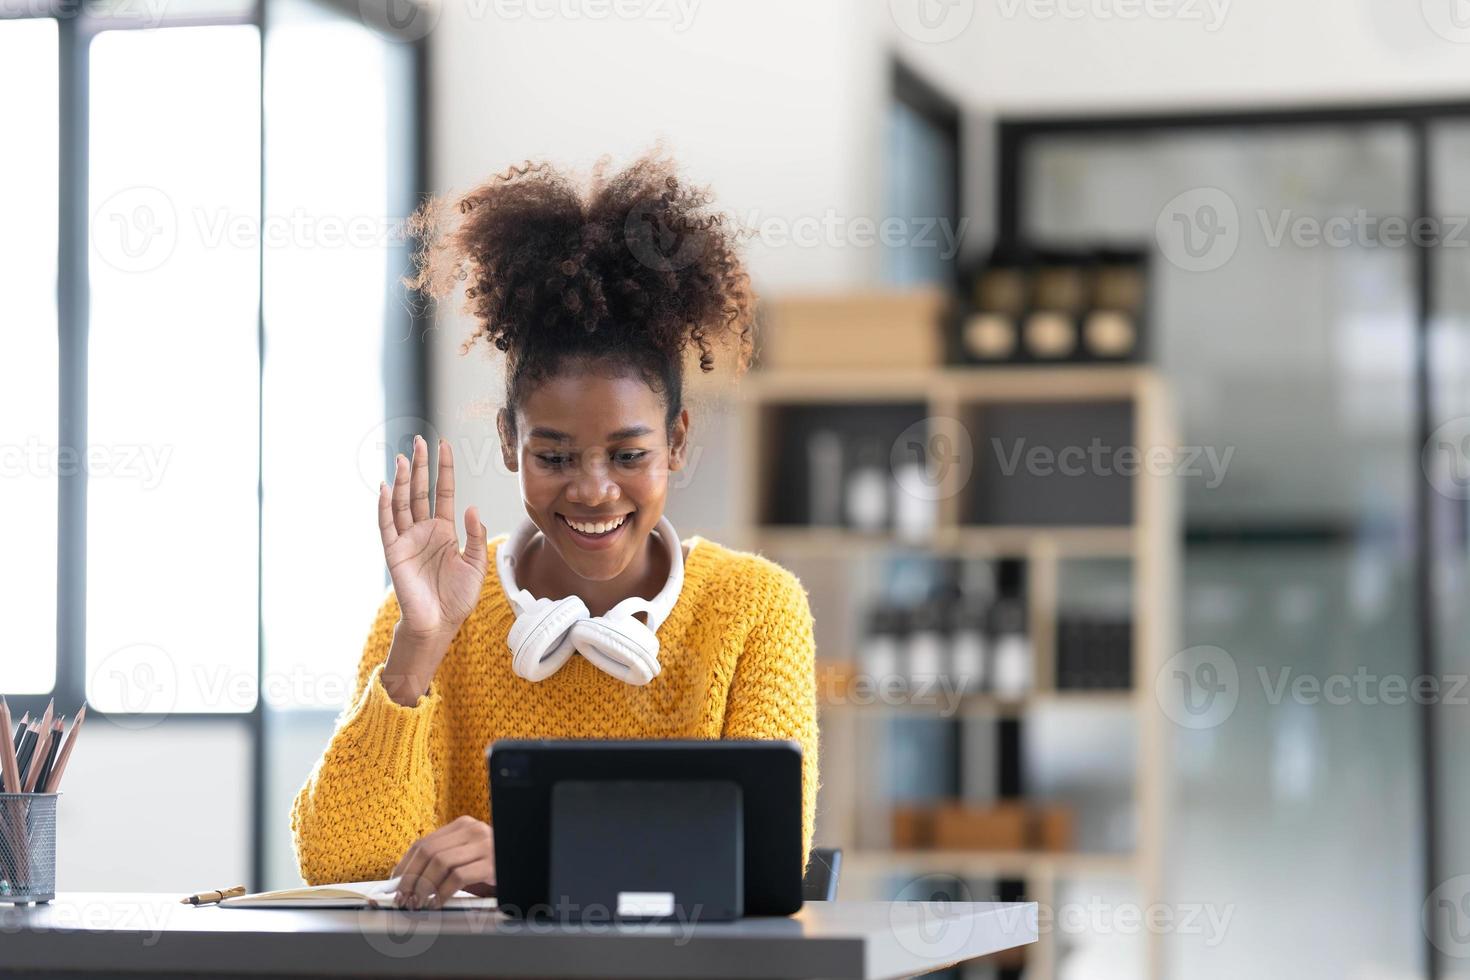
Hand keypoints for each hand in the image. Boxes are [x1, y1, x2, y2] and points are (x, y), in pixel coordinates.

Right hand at [378, 434, 489, 642]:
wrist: (439, 623)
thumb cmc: (457, 597)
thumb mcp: (476, 565)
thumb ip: (475, 536)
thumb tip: (473, 509)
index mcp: (444, 530)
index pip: (443, 492)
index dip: (444, 470)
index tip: (444, 446)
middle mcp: (423, 530)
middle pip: (420, 491)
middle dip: (420, 466)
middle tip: (419, 441)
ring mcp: (407, 539)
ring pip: (403, 503)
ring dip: (403, 481)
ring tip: (404, 458)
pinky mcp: (394, 552)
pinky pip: (387, 526)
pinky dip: (385, 507)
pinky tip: (387, 488)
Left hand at [392, 815, 495, 909]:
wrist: (521, 873)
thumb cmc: (490, 870)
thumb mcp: (464, 861)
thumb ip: (440, 864)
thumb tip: (405, 882)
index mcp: (463, 826)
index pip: (423, 843)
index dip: (405, 865)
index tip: (394, 885)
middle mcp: (473, 831)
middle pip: (428, 851)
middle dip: (410, 878)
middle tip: (403, 898)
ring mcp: (484, 845)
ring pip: (440, 862)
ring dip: (423, 886)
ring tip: (418, 902)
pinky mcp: (492, 864)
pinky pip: (457, 878)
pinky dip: (442, 893)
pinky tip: (438, 903)